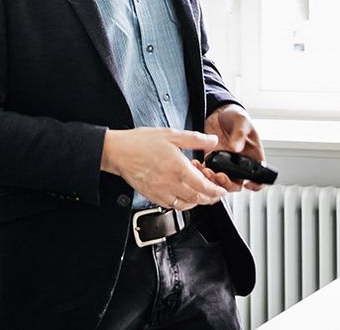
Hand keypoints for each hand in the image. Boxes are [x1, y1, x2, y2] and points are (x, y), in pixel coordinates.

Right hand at [99, 127, 226, 210]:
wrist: (118, 152)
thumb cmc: (140, 142)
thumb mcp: (171, 134)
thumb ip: (195, 139)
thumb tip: (212, 141)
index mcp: (178, 168)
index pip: (203, 186)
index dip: (216, 191)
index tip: (221, 190)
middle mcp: (170, 183)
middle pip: (197, 198)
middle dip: (210, 198)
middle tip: (215, 194)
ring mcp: (160, 191)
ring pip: (185, 204)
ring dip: (197, 202)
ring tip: (201, 194)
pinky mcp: (152, 195)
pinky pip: (171, 205)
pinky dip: (182, 204)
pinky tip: (183, 196)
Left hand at [205, 103, 266, 191]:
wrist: (220, 113)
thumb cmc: (236, 117)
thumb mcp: (241, 121)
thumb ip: (240, 133)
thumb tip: (236, 147)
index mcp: (253, 157)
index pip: (259, 178)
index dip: (255, 184)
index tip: (246, 183)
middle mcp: (240, 164)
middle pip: (237, 184)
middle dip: (227, 184)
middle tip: (219, 175)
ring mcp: (226, 164)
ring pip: (221, 182)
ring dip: (213, 180)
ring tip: (206, 170)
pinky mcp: (212, 160)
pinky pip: (208, 172)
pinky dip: (202, 172)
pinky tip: (198, 164)